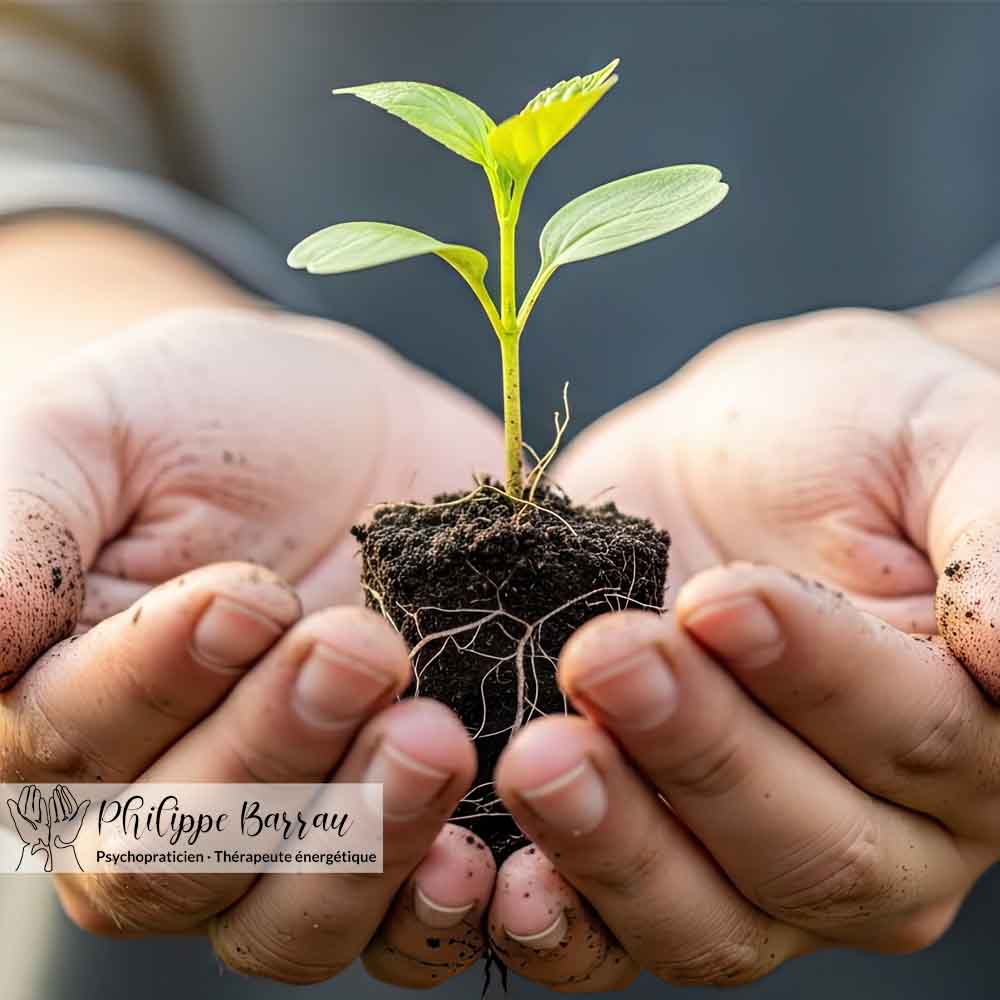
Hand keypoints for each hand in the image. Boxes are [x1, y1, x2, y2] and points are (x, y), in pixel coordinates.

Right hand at [0, 306, 502, 984]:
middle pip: (177, 856)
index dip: (159, 680)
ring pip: (284, 921)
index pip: (77, 741)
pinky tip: (479, 856)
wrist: (353, 430)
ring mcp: (285, 832)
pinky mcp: (393, 825)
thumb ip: (24, 522)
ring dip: (360, 842)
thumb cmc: (212, 415)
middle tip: (359, 648)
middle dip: (271, 752)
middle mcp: (159, 801)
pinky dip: (434, 912)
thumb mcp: (105, 426)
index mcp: (66, 706)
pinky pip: (397, 931)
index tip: (247, 593)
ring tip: (432, 735)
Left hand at [483, 303, 999, 988]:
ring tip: (540, 756)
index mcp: (974, 729)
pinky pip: (613, 938)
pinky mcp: (649, 849)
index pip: (914, 738)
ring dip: (616, 845)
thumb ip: (994, 536)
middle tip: (606, 659)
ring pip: (711, 918)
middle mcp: (885, 827)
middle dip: (699, 754)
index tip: (718, 596)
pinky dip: (560, 924)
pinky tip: (505, 878)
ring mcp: (758, 861)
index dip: (813, 678)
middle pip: (809, 848)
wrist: (729, 453)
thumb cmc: (846, 434)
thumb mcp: (933, 437)